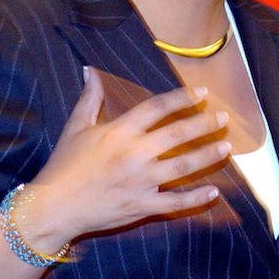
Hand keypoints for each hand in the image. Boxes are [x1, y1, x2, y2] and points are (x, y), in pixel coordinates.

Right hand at [28, 68, 231, 244]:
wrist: (53, 207)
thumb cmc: (64, 166)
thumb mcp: (75, 127)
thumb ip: (89, 99)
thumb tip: (90, 71)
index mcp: (119, 132)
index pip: (157, 108)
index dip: (182, 98)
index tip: (202, 92)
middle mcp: (134, 154)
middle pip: (177, 134)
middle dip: (204, 125)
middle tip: (223, 118)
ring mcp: (139, 181)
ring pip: (183, 166)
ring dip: (207, 156)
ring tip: (226, 148)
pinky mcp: (141, 205)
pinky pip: (174, 202)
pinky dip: (196, 198)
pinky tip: (214, 191)